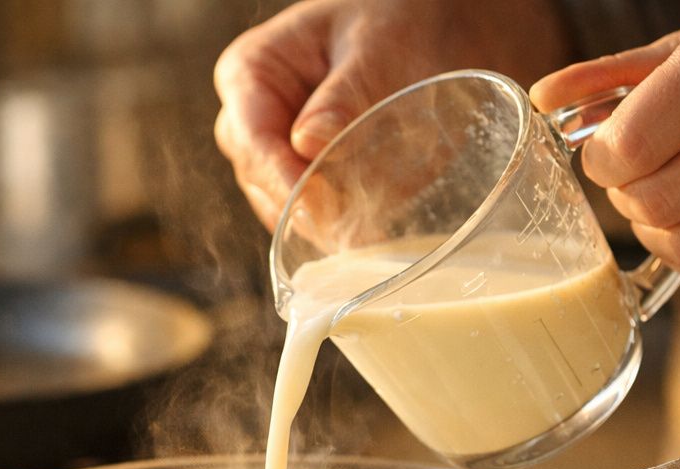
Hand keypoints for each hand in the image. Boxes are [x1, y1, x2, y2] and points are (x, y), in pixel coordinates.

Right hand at [214, 0, 567, 227]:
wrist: (428, 35)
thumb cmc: (395, 23)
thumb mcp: (376, 48)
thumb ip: (346, 95)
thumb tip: (308, 144)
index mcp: (252, 71)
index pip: (251, 138)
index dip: (280, 178)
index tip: (313, 207)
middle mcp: (252, 117)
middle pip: (258, 179)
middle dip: (299, 208)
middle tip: (344, 232)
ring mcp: (275, 153)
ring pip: (280, 206)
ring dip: (318, 224)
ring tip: (360, 235)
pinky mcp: (305, 179)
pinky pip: (310, 215)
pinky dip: (336, 226)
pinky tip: (367, 231)